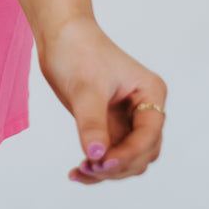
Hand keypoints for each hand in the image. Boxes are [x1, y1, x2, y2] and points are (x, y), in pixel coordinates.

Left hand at [35, 15, 166, 184]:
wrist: (58, 35)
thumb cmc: (77, 50)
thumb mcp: (85, 88)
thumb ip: (92, 123)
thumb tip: (97, 156)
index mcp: (150, 93)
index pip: (149, 134)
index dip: (129, 153)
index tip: (103, 163)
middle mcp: (144, 108)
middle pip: (143, 152)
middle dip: (119, 166)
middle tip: (88, 168)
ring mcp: (128, 119)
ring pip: (128, 159)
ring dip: (107, 171)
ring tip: (79, 172)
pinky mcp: (110, 125)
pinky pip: (110, 155)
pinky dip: (96, 166)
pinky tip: (77, 173)